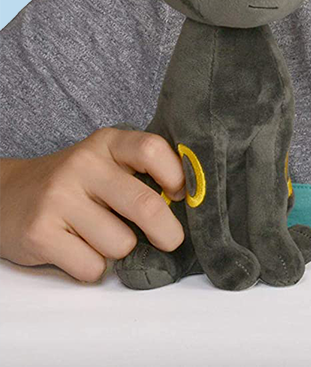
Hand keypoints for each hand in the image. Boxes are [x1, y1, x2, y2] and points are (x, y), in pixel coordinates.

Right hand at [0, 127, 185, 281]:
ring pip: (120, 243)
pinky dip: (94, 268)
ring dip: (120, 251)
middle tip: (171, 240)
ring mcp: (59, 198)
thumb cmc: (75, 183)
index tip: (182, 195)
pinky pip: (91, 266)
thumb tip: (191, 200)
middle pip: (144, 204)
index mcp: (107, 143)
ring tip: (101, 237)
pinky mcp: (40, 233)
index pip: (152, 150)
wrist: (7, 195)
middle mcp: (83, 165)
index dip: (177, 176)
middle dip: (167, 231)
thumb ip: (142, 172)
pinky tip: (80, 250)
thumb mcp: (106, 161)